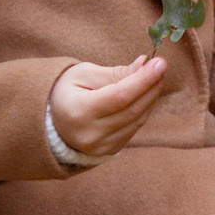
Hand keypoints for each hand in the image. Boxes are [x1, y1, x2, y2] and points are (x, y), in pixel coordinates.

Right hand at [49, 55, 165, 159]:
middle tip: (161, 67)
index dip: (144, 80)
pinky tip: (145, 96)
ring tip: (156, 78)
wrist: (53, 121)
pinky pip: (134, 129)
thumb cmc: (67, 91)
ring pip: (137, 121)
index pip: (120, 96)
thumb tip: (144, 65)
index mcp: (79, 111)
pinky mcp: (108, 151)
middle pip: (132, 110)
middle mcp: (90, 134)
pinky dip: (143, 111)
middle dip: (152, 87)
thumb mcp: (84, 74)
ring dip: (151, 98)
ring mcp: (100, 147)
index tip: (160, 63)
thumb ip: (115, 73)